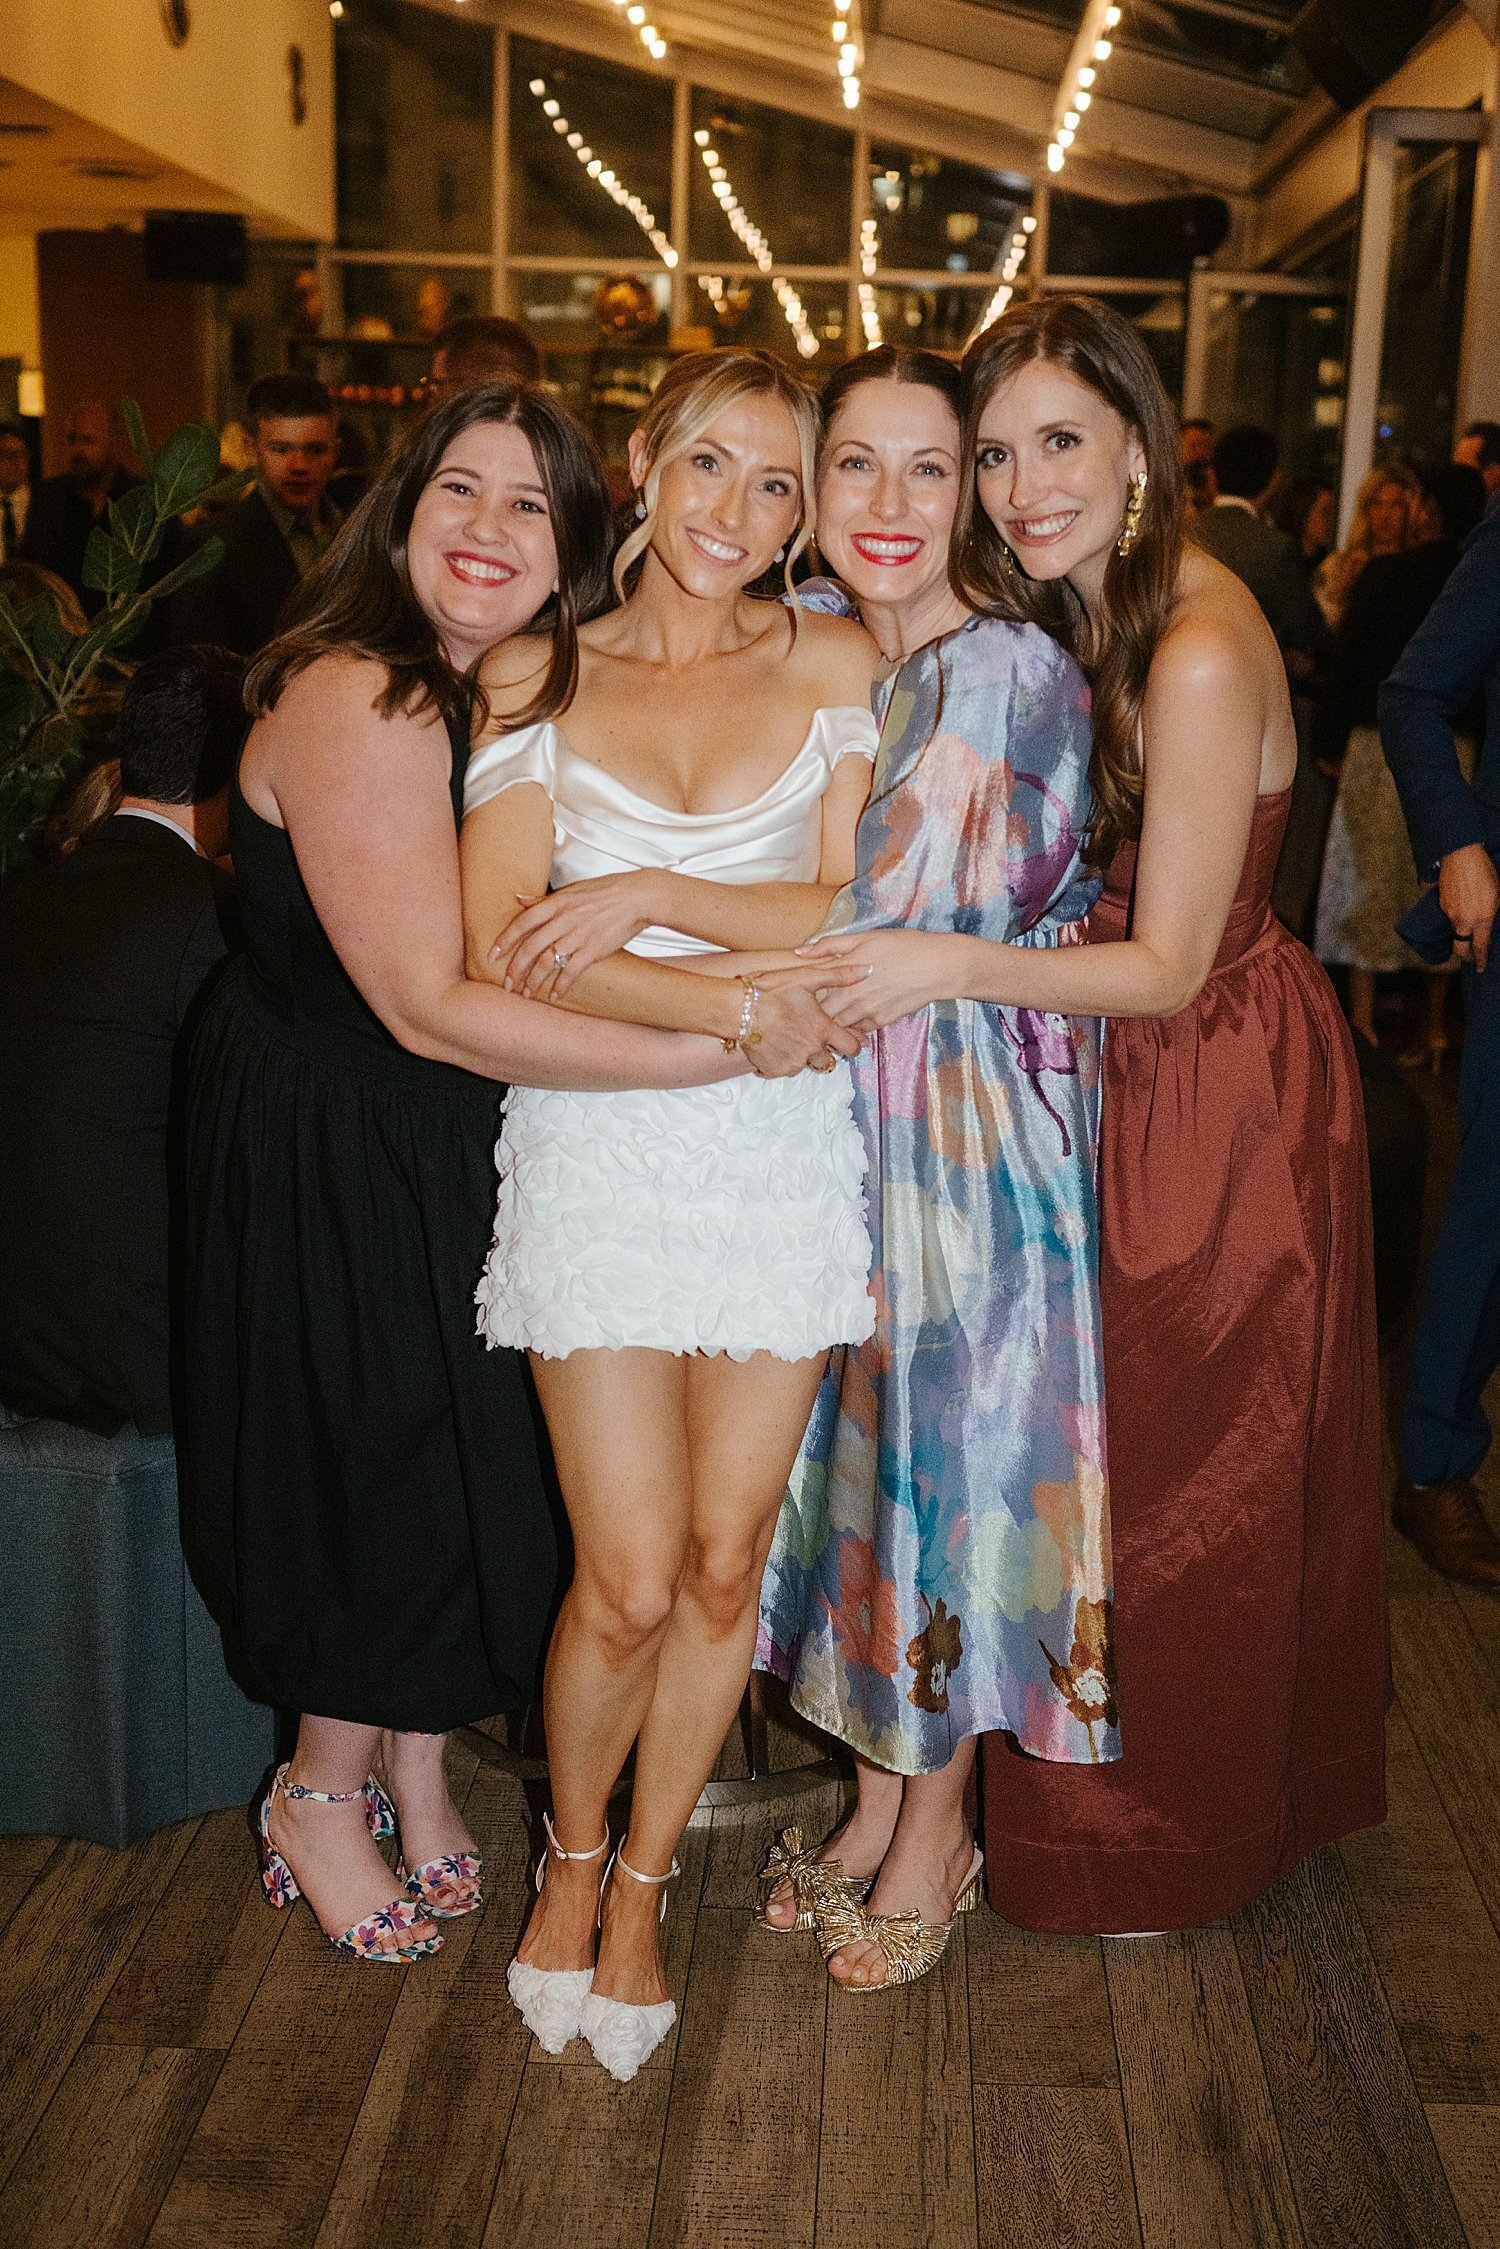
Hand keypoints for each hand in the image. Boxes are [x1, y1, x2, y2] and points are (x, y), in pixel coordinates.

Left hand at [490, 873, 660, 999]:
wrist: (637, 896)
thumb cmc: (605, 892)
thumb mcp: (571, 890)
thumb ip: (544, 899)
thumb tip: (519, 899)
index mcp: (556, 903)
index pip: (522, 922)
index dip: (505, 939)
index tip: (492, 955)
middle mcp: (564, 919)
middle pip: (531, 947)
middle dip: (515, 969)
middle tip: (507, 985)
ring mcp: (578, 934)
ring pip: (547, 961)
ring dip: (534, 981)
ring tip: (526, 994)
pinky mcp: (594, 948)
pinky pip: (572, 970)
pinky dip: (561, 985)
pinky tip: (555, 995)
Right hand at [745, 962, 868, 1077]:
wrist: (737, 1009)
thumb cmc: (770, 991)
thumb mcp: (807, 977)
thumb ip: (839, 976)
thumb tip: (867, 970)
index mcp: (822, 1029)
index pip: (850, 1046)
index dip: (852, 1043)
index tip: (848, 1040)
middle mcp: (811, 1050)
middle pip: (829, 1061)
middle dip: (824, 1051)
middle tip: (810, 1036)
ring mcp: (792, 1062)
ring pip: (805, 1065)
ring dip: (802, 1056)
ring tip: (789, 1038)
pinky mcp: (774, 1070)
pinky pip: (784, 1070)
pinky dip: (781, 1061)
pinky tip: (774, 1045)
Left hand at [795, 928, 971, 1030]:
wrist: (938, 967)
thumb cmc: (903, 946)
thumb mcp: (865, 937)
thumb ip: (829, 945)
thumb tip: (800, 951)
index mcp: (842, 972)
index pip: (806, 987)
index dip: (791, 990)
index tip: (780, 990)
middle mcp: (850, 996)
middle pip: (817, 1012)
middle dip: (807, 1012)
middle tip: (800, 1008)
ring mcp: (865, 1012)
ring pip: (835, 1025)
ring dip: (828, 1022)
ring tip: (823, 1016)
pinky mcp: (880, 1022)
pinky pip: (856, 1029)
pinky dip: (850, 1026)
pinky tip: (851, 1017)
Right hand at [1438, 843, 1498, 972]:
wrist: (1461, 855)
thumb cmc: (1484, 871)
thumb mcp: (1497, 895)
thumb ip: (1491, 916)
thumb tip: (1487, 929)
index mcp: (1481, 918)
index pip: (1480, 947)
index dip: (1481, 959)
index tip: (1481, 968)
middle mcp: (1463, 920)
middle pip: (1461, 949)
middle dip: (1467, 957)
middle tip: (1473, 960)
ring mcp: (1450, 914)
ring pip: (1455, 934)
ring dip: (1462, 939)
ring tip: (1468, 937)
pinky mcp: (1442, 905)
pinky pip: (1450, 920)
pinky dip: (1457, 923)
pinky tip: (1463, 915)